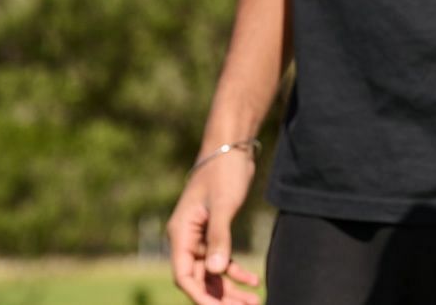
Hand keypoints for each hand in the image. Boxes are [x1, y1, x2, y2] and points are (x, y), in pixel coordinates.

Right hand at [168, 149, 261, 304]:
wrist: (232, 147)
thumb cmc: (224, 172)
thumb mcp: (223, 205)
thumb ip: (219, 239)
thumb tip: (214, 272)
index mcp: (181, 232)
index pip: (184, 275)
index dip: (200, 295)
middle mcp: (187, 238)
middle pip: (199, 278)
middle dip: (219, 297)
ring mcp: (200, 236)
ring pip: (211, 272)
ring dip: (230, 288)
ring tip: (253, 301)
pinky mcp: (215, 231)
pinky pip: (221, 259)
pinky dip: (236, 271)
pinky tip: (253, 280)